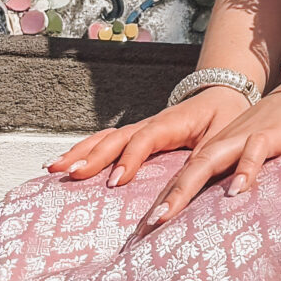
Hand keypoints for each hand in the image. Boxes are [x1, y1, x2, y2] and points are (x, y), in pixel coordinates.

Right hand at [48, 86, 255, 186]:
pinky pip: (107, 141)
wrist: (225, 95)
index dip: (130, 158)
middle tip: (70, 174)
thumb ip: (208, 159)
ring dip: (80, 152)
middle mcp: (151, 123)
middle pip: (116, 137)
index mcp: (172, 122)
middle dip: (92, 155)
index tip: (116, 182)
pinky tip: (66, 163)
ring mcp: (141, 128)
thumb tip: (192, 184)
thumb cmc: (226, 118)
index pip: (146, 138)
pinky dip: (85, 150)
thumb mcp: (224, 137)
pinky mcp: (137, 136)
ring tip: (54, 168)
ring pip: (106, 138)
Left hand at [134, 83, 280, 233]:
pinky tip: (237, 191)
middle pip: (185, 172)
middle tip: (141, 231)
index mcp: (218, 151)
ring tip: (164, 216)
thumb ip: (236, 179)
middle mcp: (224, 144)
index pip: (182, 179)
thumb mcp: (254, 157)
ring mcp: (245, 137)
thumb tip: (222, 216)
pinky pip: (255, 150)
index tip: (140, 236)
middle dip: (162, 201)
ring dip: (184, 188)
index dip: (161, 204)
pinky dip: (245, 169)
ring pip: (208, 161)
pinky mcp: (272, 133)